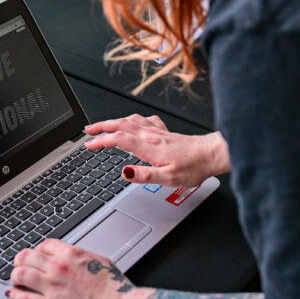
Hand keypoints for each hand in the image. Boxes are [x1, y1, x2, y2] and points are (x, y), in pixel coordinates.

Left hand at [7, 239, 138, 298]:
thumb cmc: (117, 289)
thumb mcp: (101, 262)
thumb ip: (83, 259)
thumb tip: (76, 259)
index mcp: (72, 254)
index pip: (44, 245)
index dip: (37, 251)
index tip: (36, 256)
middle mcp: (59, 267)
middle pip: (27, 256)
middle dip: (20, 260)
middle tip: (19, 266)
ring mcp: (53, 287)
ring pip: (20, 274)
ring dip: (15, 276)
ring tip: (15, 280)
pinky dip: (14, 296)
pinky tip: (13, 296)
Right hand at [84, 114, 229, 187]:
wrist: (211, 154)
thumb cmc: (194, 167)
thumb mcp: (169, 178)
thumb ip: (145, 175)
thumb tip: (125, 172)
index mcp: (149, 147)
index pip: (118, 140)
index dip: (101, 141)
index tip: (89, 145)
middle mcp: (152, 135)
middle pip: (120, 125)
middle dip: (101, 126)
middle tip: (88, 131)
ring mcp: (158, 132)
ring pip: (130, 120)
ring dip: (114, 122)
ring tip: (103, 125)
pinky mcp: (165, 132)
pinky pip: (144, 120)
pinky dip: (132, 120)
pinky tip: (134, 122)